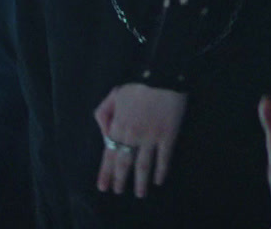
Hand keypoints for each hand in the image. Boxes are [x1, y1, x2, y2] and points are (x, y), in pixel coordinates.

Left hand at [93, 83, 187, 197]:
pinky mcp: (168, 136)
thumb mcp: (114, 95)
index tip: (103, 187)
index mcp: (118, 125)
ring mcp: (151, 137)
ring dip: (140, 181)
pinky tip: (158, 180)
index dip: (105, 172)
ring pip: (143, 165)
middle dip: (119, 179)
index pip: (108, 153)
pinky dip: (161, 171)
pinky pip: (164, 158)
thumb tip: (105, 135)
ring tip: (139, 194)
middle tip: (118, 192)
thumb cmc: (138, 84)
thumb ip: (103, 114)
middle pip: (124, 162)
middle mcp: (132, 135)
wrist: (162, 75)